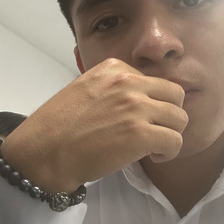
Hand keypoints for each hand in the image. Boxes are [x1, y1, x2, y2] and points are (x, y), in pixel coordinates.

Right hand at [1, 58, 187, 192]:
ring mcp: (136, 107)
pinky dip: (169, 152)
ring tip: (155, 145)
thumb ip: (116, 87)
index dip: (154, 102)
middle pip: (176, 95)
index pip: (157, 81)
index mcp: (116, 68)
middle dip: (170, 115)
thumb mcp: (88, 88)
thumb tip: (144, 98)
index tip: (142, 118)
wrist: (43, 152)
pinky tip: (154, 156)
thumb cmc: (62, 125)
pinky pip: (175, 141)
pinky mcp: (140, 134)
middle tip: (157, 130)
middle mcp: (129, 82)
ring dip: (171, 133)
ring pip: (180, 118)